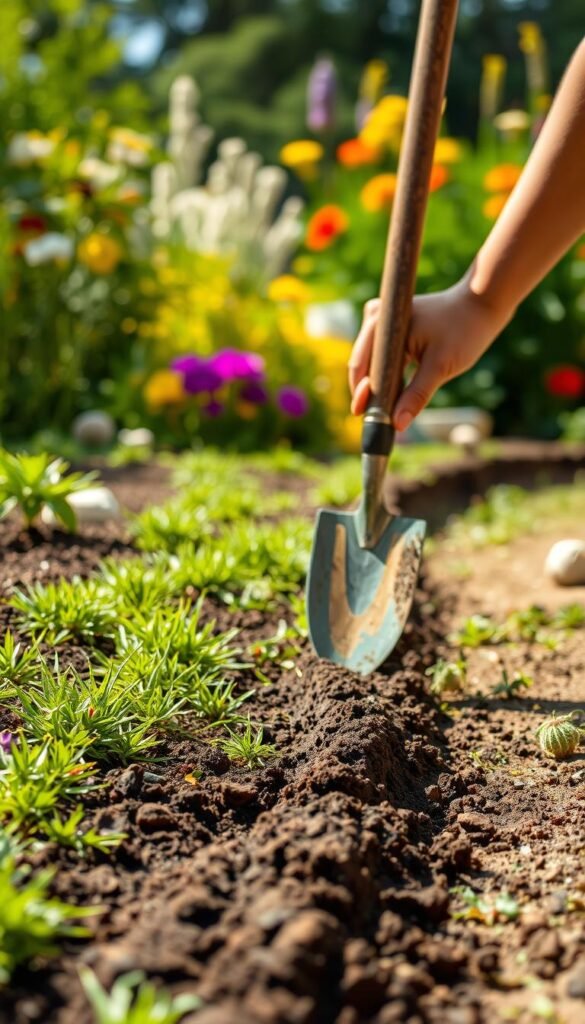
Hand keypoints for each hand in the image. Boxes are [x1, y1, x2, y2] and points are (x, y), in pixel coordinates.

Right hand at [348, 274, 511, 429]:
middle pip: (363, 365)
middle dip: (369, 393)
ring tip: (384, 412)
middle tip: (376, 422)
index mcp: (383, 323)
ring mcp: (382, 321)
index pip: (362, 366)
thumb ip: (416, 396)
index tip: (365, 418)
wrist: (480, 305)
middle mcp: (376, 318)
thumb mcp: (440, 367)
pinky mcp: (390, 327)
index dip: (362, 394)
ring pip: (371, 363)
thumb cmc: (464, 330)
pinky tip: (394, 395)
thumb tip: (397, 425)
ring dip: (378, 385)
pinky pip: (381, 357)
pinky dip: (387, 375)